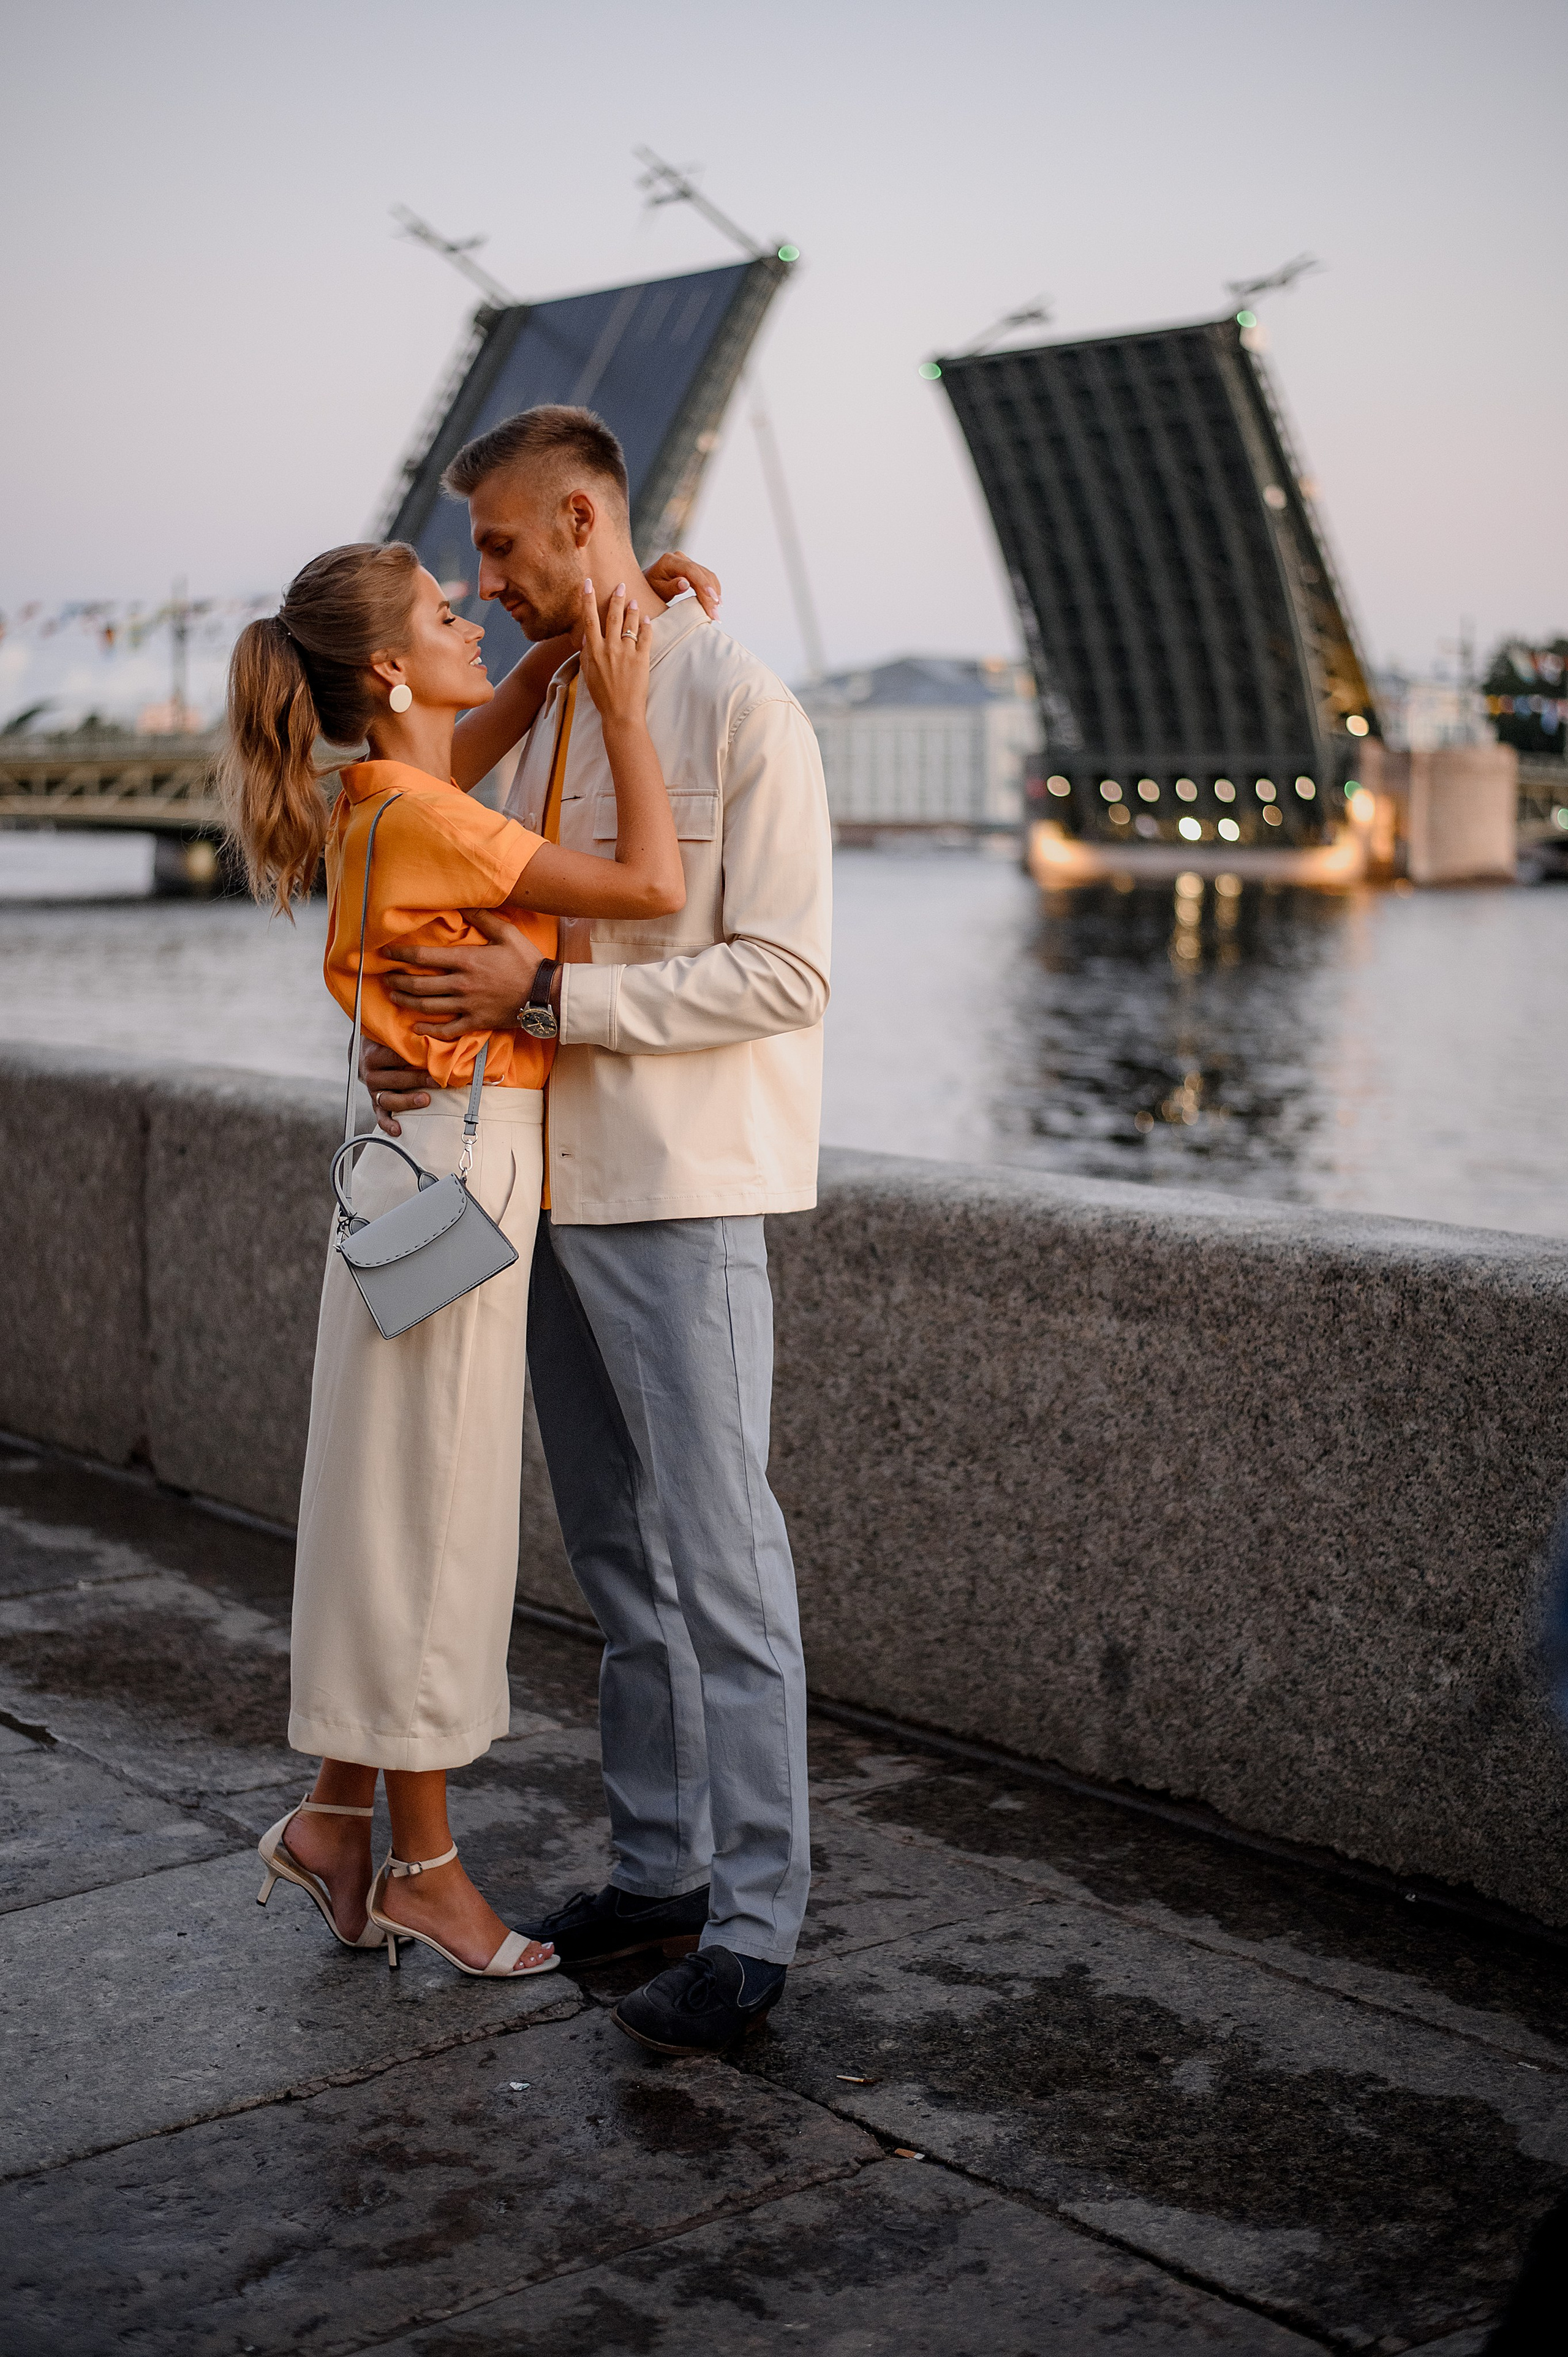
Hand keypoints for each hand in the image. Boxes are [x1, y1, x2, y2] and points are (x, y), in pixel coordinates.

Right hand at [360, 1039, 430, 1137]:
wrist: (364, 1053)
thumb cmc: (386, 1044)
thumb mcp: (391, 1036)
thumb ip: (406, 1036)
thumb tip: (434, 1035)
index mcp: (374, 1055)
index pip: (394, 1056)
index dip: (413, 1057)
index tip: (432, 1058)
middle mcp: (371, 1074)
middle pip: (395, 1078)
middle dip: (417, 1079)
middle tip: (436, 1080)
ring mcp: (373, 1091)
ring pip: (388, 1099)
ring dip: (407, 1101)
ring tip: (425, 1100)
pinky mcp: (375, 1103)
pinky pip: (380, 1116)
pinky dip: (388, 1124)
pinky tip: (398, 1130)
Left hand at [383, 908, 541, 1042]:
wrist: (545, 993)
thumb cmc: (527, 962)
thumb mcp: (507, 934)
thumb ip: (483, 918)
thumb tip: (463, 904)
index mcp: (466, 961)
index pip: (423, 958)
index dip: (400, 955)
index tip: (387, 954)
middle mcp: (461, 984)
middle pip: (418, 985)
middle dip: (397, 981)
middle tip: (386, 978)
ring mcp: (467, 1006)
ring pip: (427, 1007)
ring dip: (406, 1002)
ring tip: (394, 997)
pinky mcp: (476, 1022)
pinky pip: (447, 1030)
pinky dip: (429, 1031)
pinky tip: (416, 1028)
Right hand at [575, 578, 650, 732]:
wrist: (621, 713)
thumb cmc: (602, 696)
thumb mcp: (588, 673)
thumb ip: (586, 653)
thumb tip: (586, 637)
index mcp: (593, 651)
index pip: (589, 619)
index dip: (587, 599)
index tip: (587, 584)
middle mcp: (609, 648)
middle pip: (612, 616)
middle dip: (616, 598)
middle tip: (620, 585)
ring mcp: (626, 653)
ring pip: (630, 623)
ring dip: (632, 609)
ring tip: (634, 600)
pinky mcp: (641, 659)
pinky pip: (645, 637)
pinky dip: (646, 626)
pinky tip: (647, 619)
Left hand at [645, 550, 720, 618]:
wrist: (648, 583)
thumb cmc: (650, 588)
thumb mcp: (657, 590)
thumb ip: (670, 587)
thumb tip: (686, 584)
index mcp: (670, 561)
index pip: (691, 570)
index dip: (703, 584)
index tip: (712, 599)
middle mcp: (681, 558)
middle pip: (702, 574)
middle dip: (711, 595)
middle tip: (715, 615)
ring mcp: (688, 562)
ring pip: (708, 576)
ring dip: (715, 594)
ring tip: (716, 612)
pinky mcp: (693, 569)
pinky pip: (707, 578)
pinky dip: (713, 590)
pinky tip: (716, 603)